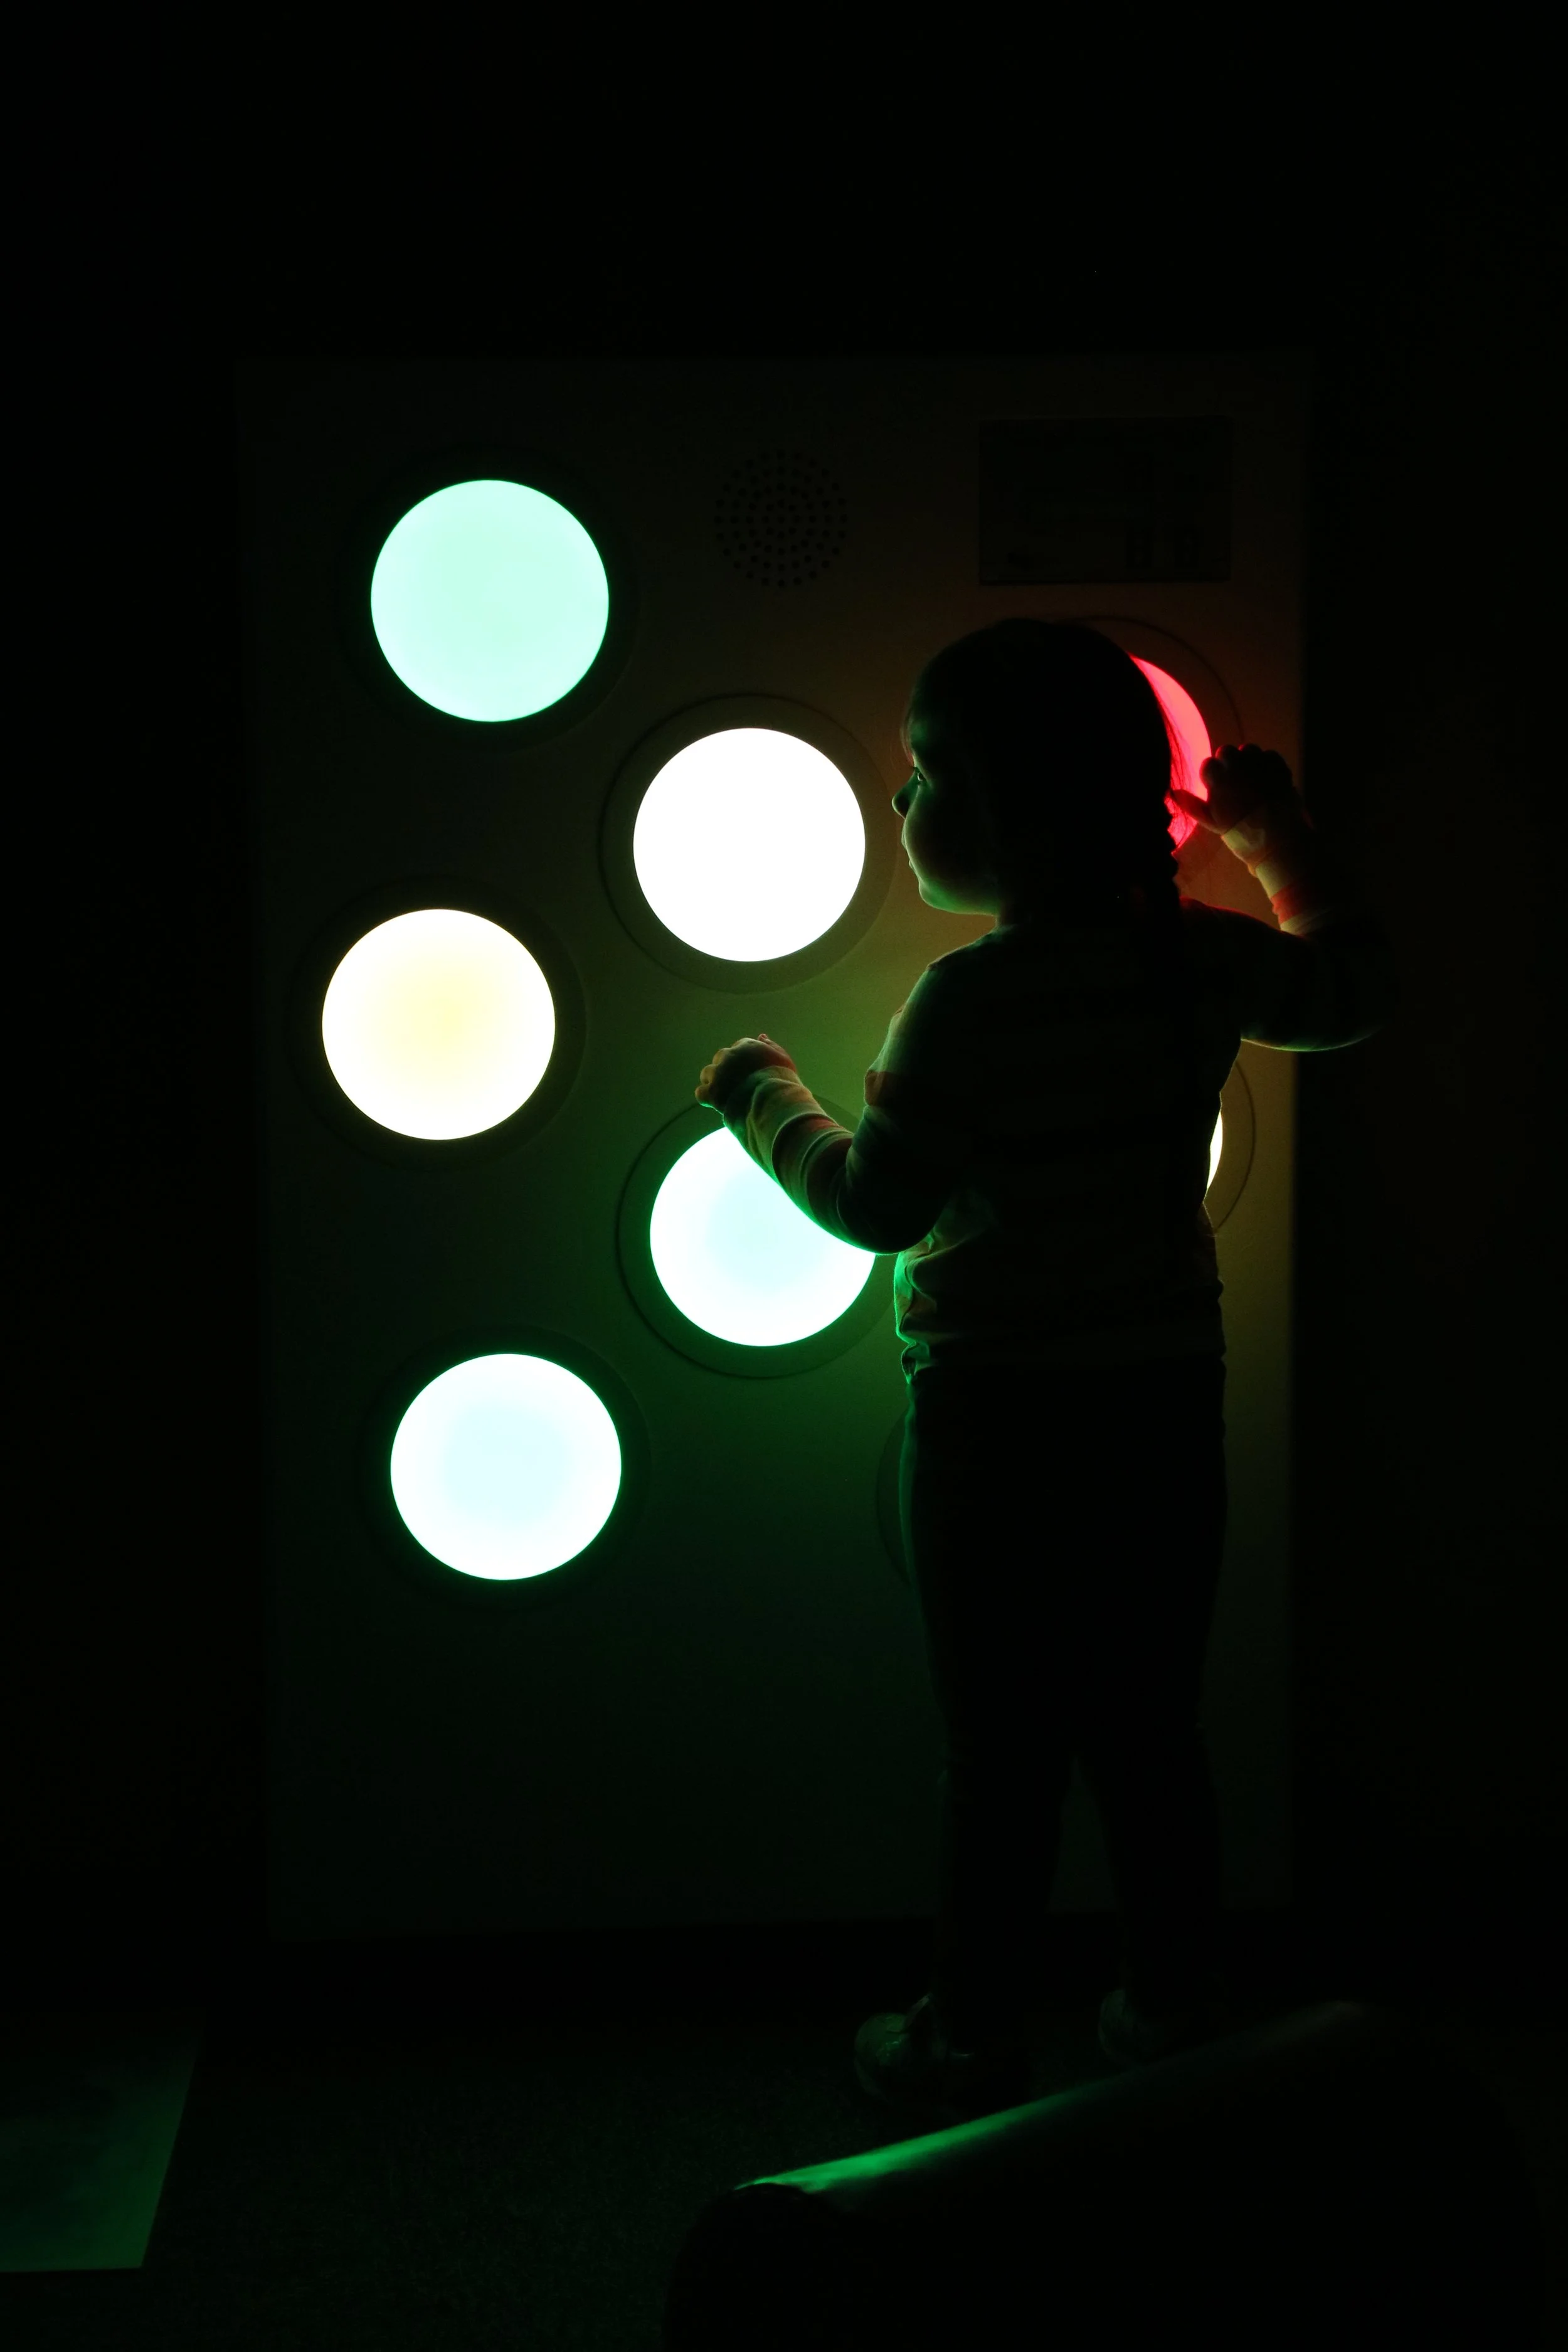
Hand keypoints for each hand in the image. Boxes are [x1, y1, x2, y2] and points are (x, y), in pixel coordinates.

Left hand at [695, 1033, 795, 1110]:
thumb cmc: (782, 1081)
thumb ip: (771, 1046)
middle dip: (725, 1070)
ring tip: (725, 1095)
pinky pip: (700, 1092)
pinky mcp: (712, 1091)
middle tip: (736, 1085)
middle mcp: (730, 1055)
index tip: (747, 1073)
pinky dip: (706, 1098)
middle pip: (720, 1059)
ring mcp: (719, 1073)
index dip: (740, 1062)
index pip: (737, 1049)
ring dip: (713, 1082)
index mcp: (746, 1046)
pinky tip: (715, 1104)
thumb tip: (761, 1036)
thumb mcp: (783, 1059)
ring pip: (707, 1073)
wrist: (774, 1100)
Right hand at [1171, 743, 1302, 835]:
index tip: (1217, 789)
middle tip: (1234, 783)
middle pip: (1226, 751)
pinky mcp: (1277, 765)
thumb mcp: (1212, 822)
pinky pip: (1268, 755)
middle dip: (1227, 763)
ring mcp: (1259, 763)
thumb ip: (1192, 805)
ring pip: (1247, 749)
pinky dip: (1266, 764)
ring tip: (1251, 780)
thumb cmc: (1240, 832)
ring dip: (1246, 761)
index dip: (1211, 776)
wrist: (1277, 837)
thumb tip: (1173, 792)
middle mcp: (1237, 765)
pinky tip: (1266, 780)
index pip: (1208, 764)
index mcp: (1219, 779)